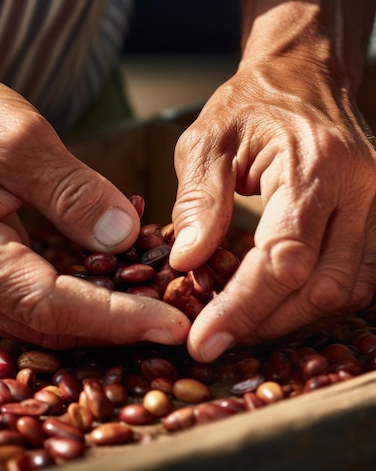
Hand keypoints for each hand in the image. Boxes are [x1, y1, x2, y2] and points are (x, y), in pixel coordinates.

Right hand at [0, 67, 190, 348]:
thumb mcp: (19, 137)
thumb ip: (73, 191)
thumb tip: (124, 237)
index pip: (50, 305)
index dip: (115, 319)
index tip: (172, 324)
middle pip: (42, 328)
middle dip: (111, 330)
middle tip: (170, 324)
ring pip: (32, 324)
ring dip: (90, 323)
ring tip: (146, 311)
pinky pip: (20, 305)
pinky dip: (66, 304)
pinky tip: (101, 292)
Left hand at [170, 56, 375, 361]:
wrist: (302, 81)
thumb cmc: (249, 107)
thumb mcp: (207, 141)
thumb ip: (199, 200)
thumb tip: (188, 261)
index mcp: (315, 166)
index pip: (283, 258)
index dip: (242, 308)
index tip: (203, 342)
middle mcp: (362, 189)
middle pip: (321, 287)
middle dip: (264, 324)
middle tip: (215, 339)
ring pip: (348, 293)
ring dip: (292, 321)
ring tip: (242, 328)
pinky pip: (361, 281)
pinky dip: (318, 305)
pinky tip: (280, 309)